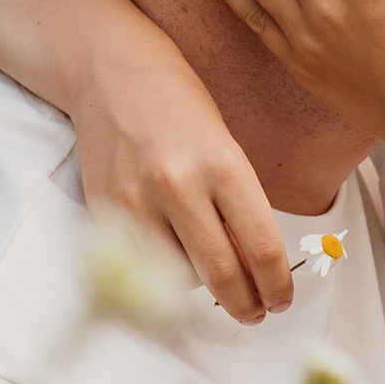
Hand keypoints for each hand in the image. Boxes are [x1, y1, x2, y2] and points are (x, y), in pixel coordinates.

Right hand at [77, 67, 294, 326]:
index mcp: (223, 164)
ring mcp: (135, 199)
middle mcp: (177, 184)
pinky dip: (162, 268)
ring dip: (202, 285)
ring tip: (209, 266)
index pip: (263, 249)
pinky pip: (143, 264)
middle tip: (255, 312)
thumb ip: (239, 207)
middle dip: (246, 305)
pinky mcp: (103, 209)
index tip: (281, 300)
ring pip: (180, 278)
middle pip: (223, 276)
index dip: (278, 287)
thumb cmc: (181, 108)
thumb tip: (256, 273)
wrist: (111, 71)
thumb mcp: (226, 147)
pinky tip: (171, 248)